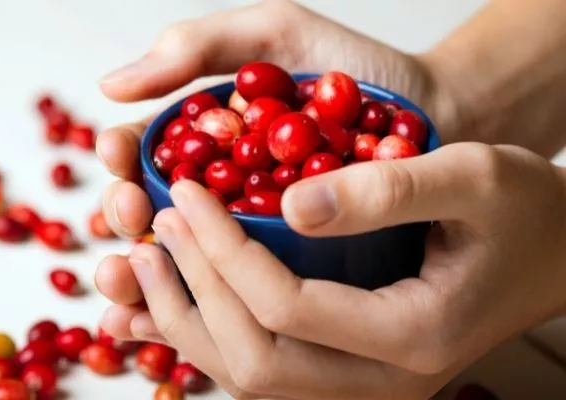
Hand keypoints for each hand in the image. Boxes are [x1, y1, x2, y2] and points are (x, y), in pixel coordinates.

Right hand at [95, 0, 454, 309]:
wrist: (434, 117)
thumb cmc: (356, 71)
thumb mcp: (276, 38)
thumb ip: (198, 48)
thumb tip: (110, 85)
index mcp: (204, 137)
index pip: (143, 152)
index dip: (122, 157)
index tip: (120, 160)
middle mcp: (217, 189)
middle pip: (151, 210)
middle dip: (128, 215)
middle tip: (131, 215)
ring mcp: (245, 235)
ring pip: (179, 262)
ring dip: (144, 275)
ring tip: (127, 277)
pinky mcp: (280, 273)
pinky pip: (227, 298)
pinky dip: (189, 311)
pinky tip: (152, 323)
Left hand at [104, 143, 565, 398]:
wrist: (546, 252)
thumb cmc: (522, 214)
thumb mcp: (472, 178)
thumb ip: (388, 191)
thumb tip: (291, 206)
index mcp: (413, 338)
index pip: (288, 308)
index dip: (224, 250)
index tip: (188, 194)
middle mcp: (382, 383)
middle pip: (255, 363)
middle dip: (193, 292)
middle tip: (156, 227)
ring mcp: (361, 388)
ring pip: (248, 378)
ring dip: (187, 320)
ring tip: (146, 258)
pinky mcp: (343, 373)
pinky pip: (260, 369)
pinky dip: (206, 334)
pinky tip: (171, 296)